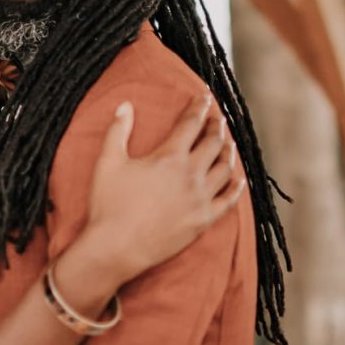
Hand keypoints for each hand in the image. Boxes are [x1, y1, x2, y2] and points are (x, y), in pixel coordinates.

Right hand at [84, 91, 243, 284]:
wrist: (116, 248)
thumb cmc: (109, 204)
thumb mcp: (107, 162)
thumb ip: (118, 131)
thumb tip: (125, 105)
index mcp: (169, 157)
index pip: (191, 123)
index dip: (199, 107)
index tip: (205, 96)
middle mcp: (191, 174)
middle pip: (213, 142)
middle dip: (217, 125)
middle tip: (216, 118)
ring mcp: (200, 198)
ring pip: (225, 168)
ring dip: (228, 152)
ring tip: (227, 144)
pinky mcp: (204, 220)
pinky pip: (229, 200)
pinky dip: (236, 186)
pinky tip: (237, 179)